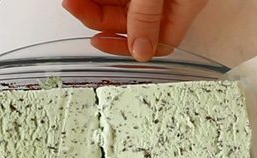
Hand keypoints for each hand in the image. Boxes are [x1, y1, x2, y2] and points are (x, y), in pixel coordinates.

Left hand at [62, 0, 207, 60]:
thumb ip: (147, 16)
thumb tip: (140, 53)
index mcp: (183, 8)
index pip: (155, 43)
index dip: (124, 47)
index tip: (97, 41)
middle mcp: (171, 1)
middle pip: (131, 23)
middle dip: (99, 16)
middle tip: (73, 5)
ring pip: (123, 4)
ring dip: (95, 2)